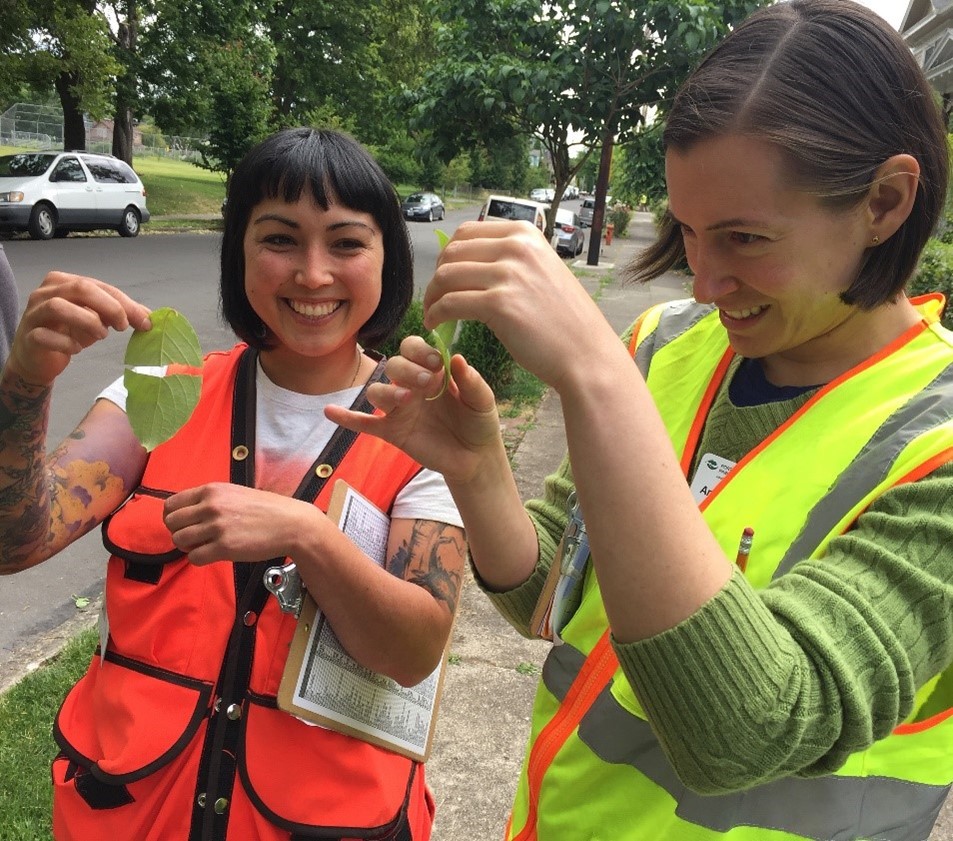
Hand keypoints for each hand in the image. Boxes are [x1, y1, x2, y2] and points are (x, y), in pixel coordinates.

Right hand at [5, 271, 151, 386]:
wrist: (39, 359)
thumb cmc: (67, 333)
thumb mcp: (97, 320)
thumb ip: (119, 314)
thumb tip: (148, 316)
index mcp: (63, 282)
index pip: (98, 286)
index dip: (125, 303)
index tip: (144, 321)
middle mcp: (45, 292)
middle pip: (80, 288)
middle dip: (109, 307)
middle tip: (122, 326)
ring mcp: (33, 313)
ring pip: (58, 306)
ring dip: (87, 321)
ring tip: (100, 335)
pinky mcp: (28, 336)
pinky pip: (45, 335)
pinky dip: (66, 343)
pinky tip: (76, 349)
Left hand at [164, 483, 318, 565]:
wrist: (290, 523)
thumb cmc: (266, 509)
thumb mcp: (235, 493)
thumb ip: (211, 500)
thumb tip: (188, 513)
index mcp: (211, 490)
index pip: (171, 504)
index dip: (173, 517)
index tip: (184, 524)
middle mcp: (210, 506)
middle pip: (171, 523)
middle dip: (179, 532)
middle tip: (194, 538)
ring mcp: (217, 527)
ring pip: (179, 540)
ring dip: (188, 547)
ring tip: (205, 546)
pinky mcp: (224, 547)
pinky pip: (194, 557)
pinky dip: (199, 559)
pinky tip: (213, 555)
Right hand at [325, 335, 503, 485]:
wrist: (475, 459)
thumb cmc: (478, 423)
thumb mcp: (483, 401)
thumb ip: (472, 382)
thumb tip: (457, 359)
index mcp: (432, 372)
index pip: (413, 349)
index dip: (420, 351)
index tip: (437, 363)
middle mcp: (411, 386)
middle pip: (394, 366)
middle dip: (407, 370)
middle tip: (429, 384)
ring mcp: (400, 409)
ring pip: (377, 392)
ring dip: (386, 392)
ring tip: (406, 400)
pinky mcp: (393, 432)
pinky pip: (364, 424)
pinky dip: (347, 418)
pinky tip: (330, 412)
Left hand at [424, 221, 620, 390]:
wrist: (586, 353)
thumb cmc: (564, 320)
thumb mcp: (542, 270)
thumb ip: (512, 259)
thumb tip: (473, 256)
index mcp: (525, 233)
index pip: (467, 232)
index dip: (448, 256)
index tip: (445, 277)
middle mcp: (517, 247)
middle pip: (451, 252)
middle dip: (435, 276)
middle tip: (435, 298)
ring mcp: (508, 274)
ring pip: (446, 277)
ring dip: (431, 296)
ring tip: (432, 313)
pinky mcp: (500, 304)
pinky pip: (451, 303)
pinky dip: (436, 314)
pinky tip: (435, 324)